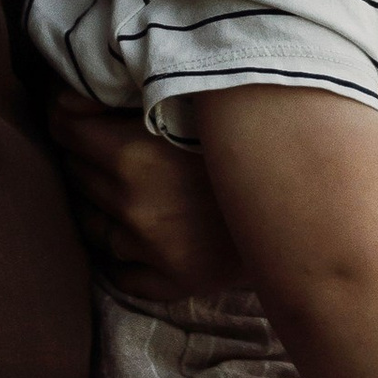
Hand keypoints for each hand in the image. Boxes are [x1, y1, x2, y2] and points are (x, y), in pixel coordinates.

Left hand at [49, 97, 237, 301]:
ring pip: (90, 222)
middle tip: (109, 139)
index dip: (66, 114)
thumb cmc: (252, 138)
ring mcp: (149, 249)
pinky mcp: (170, 281)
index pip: (65, 129)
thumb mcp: (193, 102)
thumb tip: (68, 95)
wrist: (313, 199)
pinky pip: (120, 272)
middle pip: (75, 172)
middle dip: (85, 153)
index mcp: (132, 156)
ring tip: (126, 184)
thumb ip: (131, 96)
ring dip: (99, 202)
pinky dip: (121, 253)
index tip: (75, 108)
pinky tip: (140, 233)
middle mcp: (133, 206)